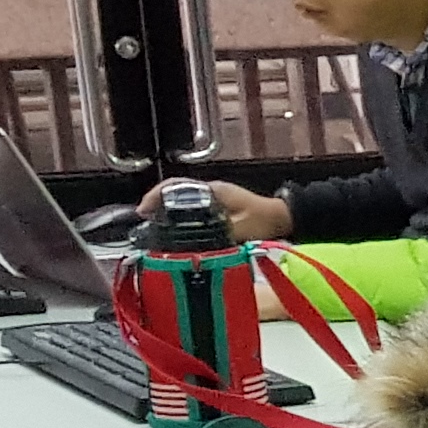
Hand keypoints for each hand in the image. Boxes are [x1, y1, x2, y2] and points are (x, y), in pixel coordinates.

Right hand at [144, 176, 291, 240]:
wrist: (284, 217)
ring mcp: (214, 198)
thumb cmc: (265, 219)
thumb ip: (221, 234)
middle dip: (156, 203)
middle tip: (143, 221)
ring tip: (152, 226)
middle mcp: (211, 190)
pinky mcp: (218, 207)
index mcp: (213, 190)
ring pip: (182, 200)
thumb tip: (197, 243)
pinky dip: (179, 215)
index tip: (142, 210)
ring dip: (166, 210)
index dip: (155, 196)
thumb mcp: (242, 228)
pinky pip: (192, 207)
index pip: (176, 185)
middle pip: (174, 191)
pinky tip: (174, 230)